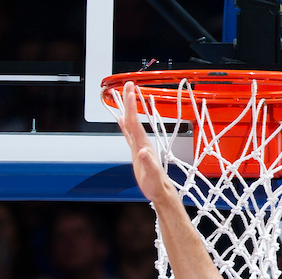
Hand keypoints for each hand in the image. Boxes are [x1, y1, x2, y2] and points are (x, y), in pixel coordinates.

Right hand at [117, 81, 177, 205]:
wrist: (159, 191)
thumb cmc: (156, 185)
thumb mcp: (152, 176)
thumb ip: (148, 163)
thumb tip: (143, 151)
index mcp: (143, 145)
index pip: (135, 123)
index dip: (131, 107)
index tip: (130, 92)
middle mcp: (142, 143)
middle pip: (133, 118)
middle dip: (130, 101)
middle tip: (128, 84)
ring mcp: (139, 146)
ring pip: (131, 123)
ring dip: (127, 109)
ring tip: (123, 95)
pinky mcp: (137, 151)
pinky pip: (129, 134)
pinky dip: (124, 126)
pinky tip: (121, 120)